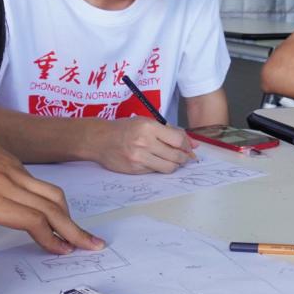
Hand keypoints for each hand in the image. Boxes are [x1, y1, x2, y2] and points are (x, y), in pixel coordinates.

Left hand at [0, 107, 102, 253]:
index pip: (29, 219)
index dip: (49, 237)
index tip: (62, 252)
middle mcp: (6, 182)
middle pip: (50, 207)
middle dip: (74, 230)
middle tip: (93, 246)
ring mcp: (13, 170)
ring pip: (52, 193)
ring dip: (69, 215)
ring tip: (78, 233)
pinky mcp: (13, 163)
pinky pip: (41, 185)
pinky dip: (55, 203)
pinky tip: (55, 214)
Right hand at [81, 117, 196, 174]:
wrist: (100, 140)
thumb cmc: (125, 128)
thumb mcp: (147, 122)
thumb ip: (170, 131)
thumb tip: (193, 144)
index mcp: (149, 127)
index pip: (178, 140)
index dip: (187, 146)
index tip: (189, 148)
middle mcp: (144, 143)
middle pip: (176, 156)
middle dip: (184, 158)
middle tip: (186, 157)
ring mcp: (139, 158)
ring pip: (168, 167)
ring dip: (175, 165)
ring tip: (173, 160)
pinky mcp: (135, 170)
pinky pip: (155, 171)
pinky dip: (160, 167)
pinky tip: (156, 161)